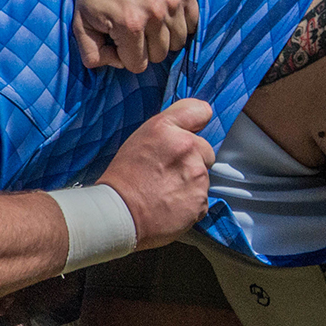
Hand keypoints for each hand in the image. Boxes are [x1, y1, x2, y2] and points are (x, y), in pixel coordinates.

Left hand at [73, 0, 197, 72]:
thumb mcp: (80, 24)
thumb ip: (91, 54)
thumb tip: (116, 65)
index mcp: (131, 26)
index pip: (138, 65)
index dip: (127, 57)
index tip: (120, 41)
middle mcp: (155, 15)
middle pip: (160, 55)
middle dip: (146, 48)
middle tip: (135, 30)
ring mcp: (173, 1)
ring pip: (178, 41)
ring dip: (165, 36)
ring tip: (150, 21)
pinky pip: (192, 22)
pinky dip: (181, 23)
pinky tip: (165, 14)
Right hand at [99, 98, 215, 247]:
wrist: (119, 214)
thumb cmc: (124, 177)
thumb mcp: (141, 138)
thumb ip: (169, 129)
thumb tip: (190, 128)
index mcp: (167, 128)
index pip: (200, 111)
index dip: (196, 124)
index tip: (191, 132)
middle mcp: (187, 147)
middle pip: (206, 149)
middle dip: (193, 159)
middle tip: (169, 171)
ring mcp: (197, 175)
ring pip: (203, 176)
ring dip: (191, 182)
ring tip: (166, 190)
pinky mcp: (201, 200)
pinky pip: (201, 198)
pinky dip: (190, 202)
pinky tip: (171, 204)